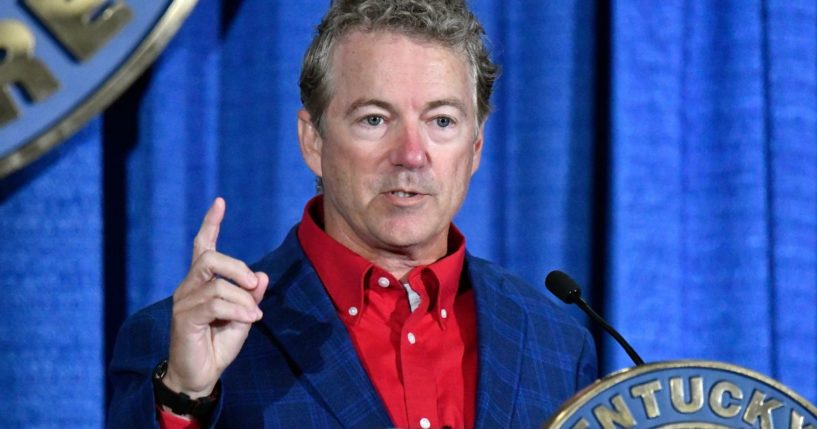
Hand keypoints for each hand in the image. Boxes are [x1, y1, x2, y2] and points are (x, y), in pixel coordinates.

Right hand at [163, 197, 268, 397]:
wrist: (200, 375)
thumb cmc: (218, 344)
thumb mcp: (242, 316)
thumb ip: (250, 295)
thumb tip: (262, 275)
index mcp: (201, 282)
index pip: (203, 246)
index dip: (210, 223)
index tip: (220, 202)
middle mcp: (188, 287)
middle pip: (209, 258)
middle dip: (237, 266)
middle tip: (254, 284)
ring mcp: (183, 302)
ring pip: (216, 283)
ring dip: (242, 297)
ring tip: (254, 313)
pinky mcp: (184, 319)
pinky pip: (214, 304)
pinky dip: (237, 309)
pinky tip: (250, 318)